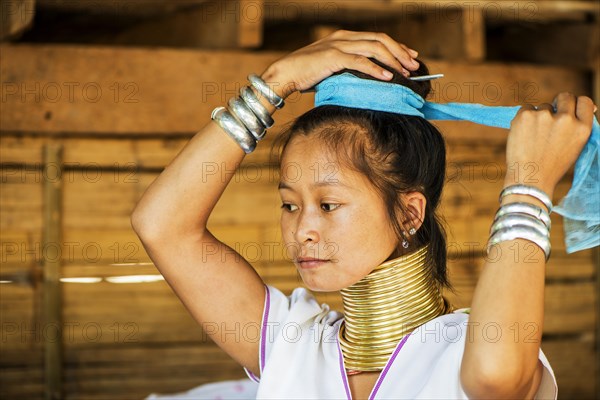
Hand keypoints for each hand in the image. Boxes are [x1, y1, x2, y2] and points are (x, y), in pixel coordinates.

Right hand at [260, 30, 419, 98]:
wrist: (284, 73)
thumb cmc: (306, 74)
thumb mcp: (331, 67)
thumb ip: (347, 67)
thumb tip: (366, 79)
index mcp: (344, 36)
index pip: (377, 37)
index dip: (396, 46)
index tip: (411, 56)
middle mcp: (344, 36)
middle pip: (380, 40)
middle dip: (400, 52)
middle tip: (414, 65)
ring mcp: (338, 45)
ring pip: (374, 48)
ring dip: (393, 61)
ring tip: (405, 73)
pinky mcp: (332, 57)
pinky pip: (360, 61)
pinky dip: (376, 69)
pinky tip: (388, 77)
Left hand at [504, 93, 595, 197]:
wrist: (529, 179)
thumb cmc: (551, 166)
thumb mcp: (575, 147)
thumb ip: (579, 126)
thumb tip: (586, 107)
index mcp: (582, 128)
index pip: (584, 102)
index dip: (576, 104)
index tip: (569, 109)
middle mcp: (566, 119)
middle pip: (565, 97)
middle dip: (559, 103)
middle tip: (550, 116)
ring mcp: (544, 116)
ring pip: (542, 107)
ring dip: (538, 117)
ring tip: (534, 138)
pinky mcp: (525, 115)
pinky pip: (526, 109)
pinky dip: (524, 118)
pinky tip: (524, 134)